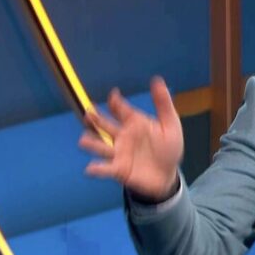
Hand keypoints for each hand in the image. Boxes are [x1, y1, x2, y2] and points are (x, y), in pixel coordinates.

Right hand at [78, 76, 183, 200]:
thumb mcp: (170, 124)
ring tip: (84, 140)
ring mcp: (118, 153)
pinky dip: (97, 169)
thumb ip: (163, 103)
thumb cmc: (168, 148)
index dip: (116, 102)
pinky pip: (105, 169)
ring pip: (100, 146)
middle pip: (104, 125)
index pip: (121, 109)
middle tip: (88, 113)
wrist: (168, 175)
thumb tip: (157, 79)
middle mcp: (122, 136)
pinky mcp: (118, 170)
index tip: (114, 95)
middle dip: (95, 119)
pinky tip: (91, 168)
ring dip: (91, 143)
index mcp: (134, 122)